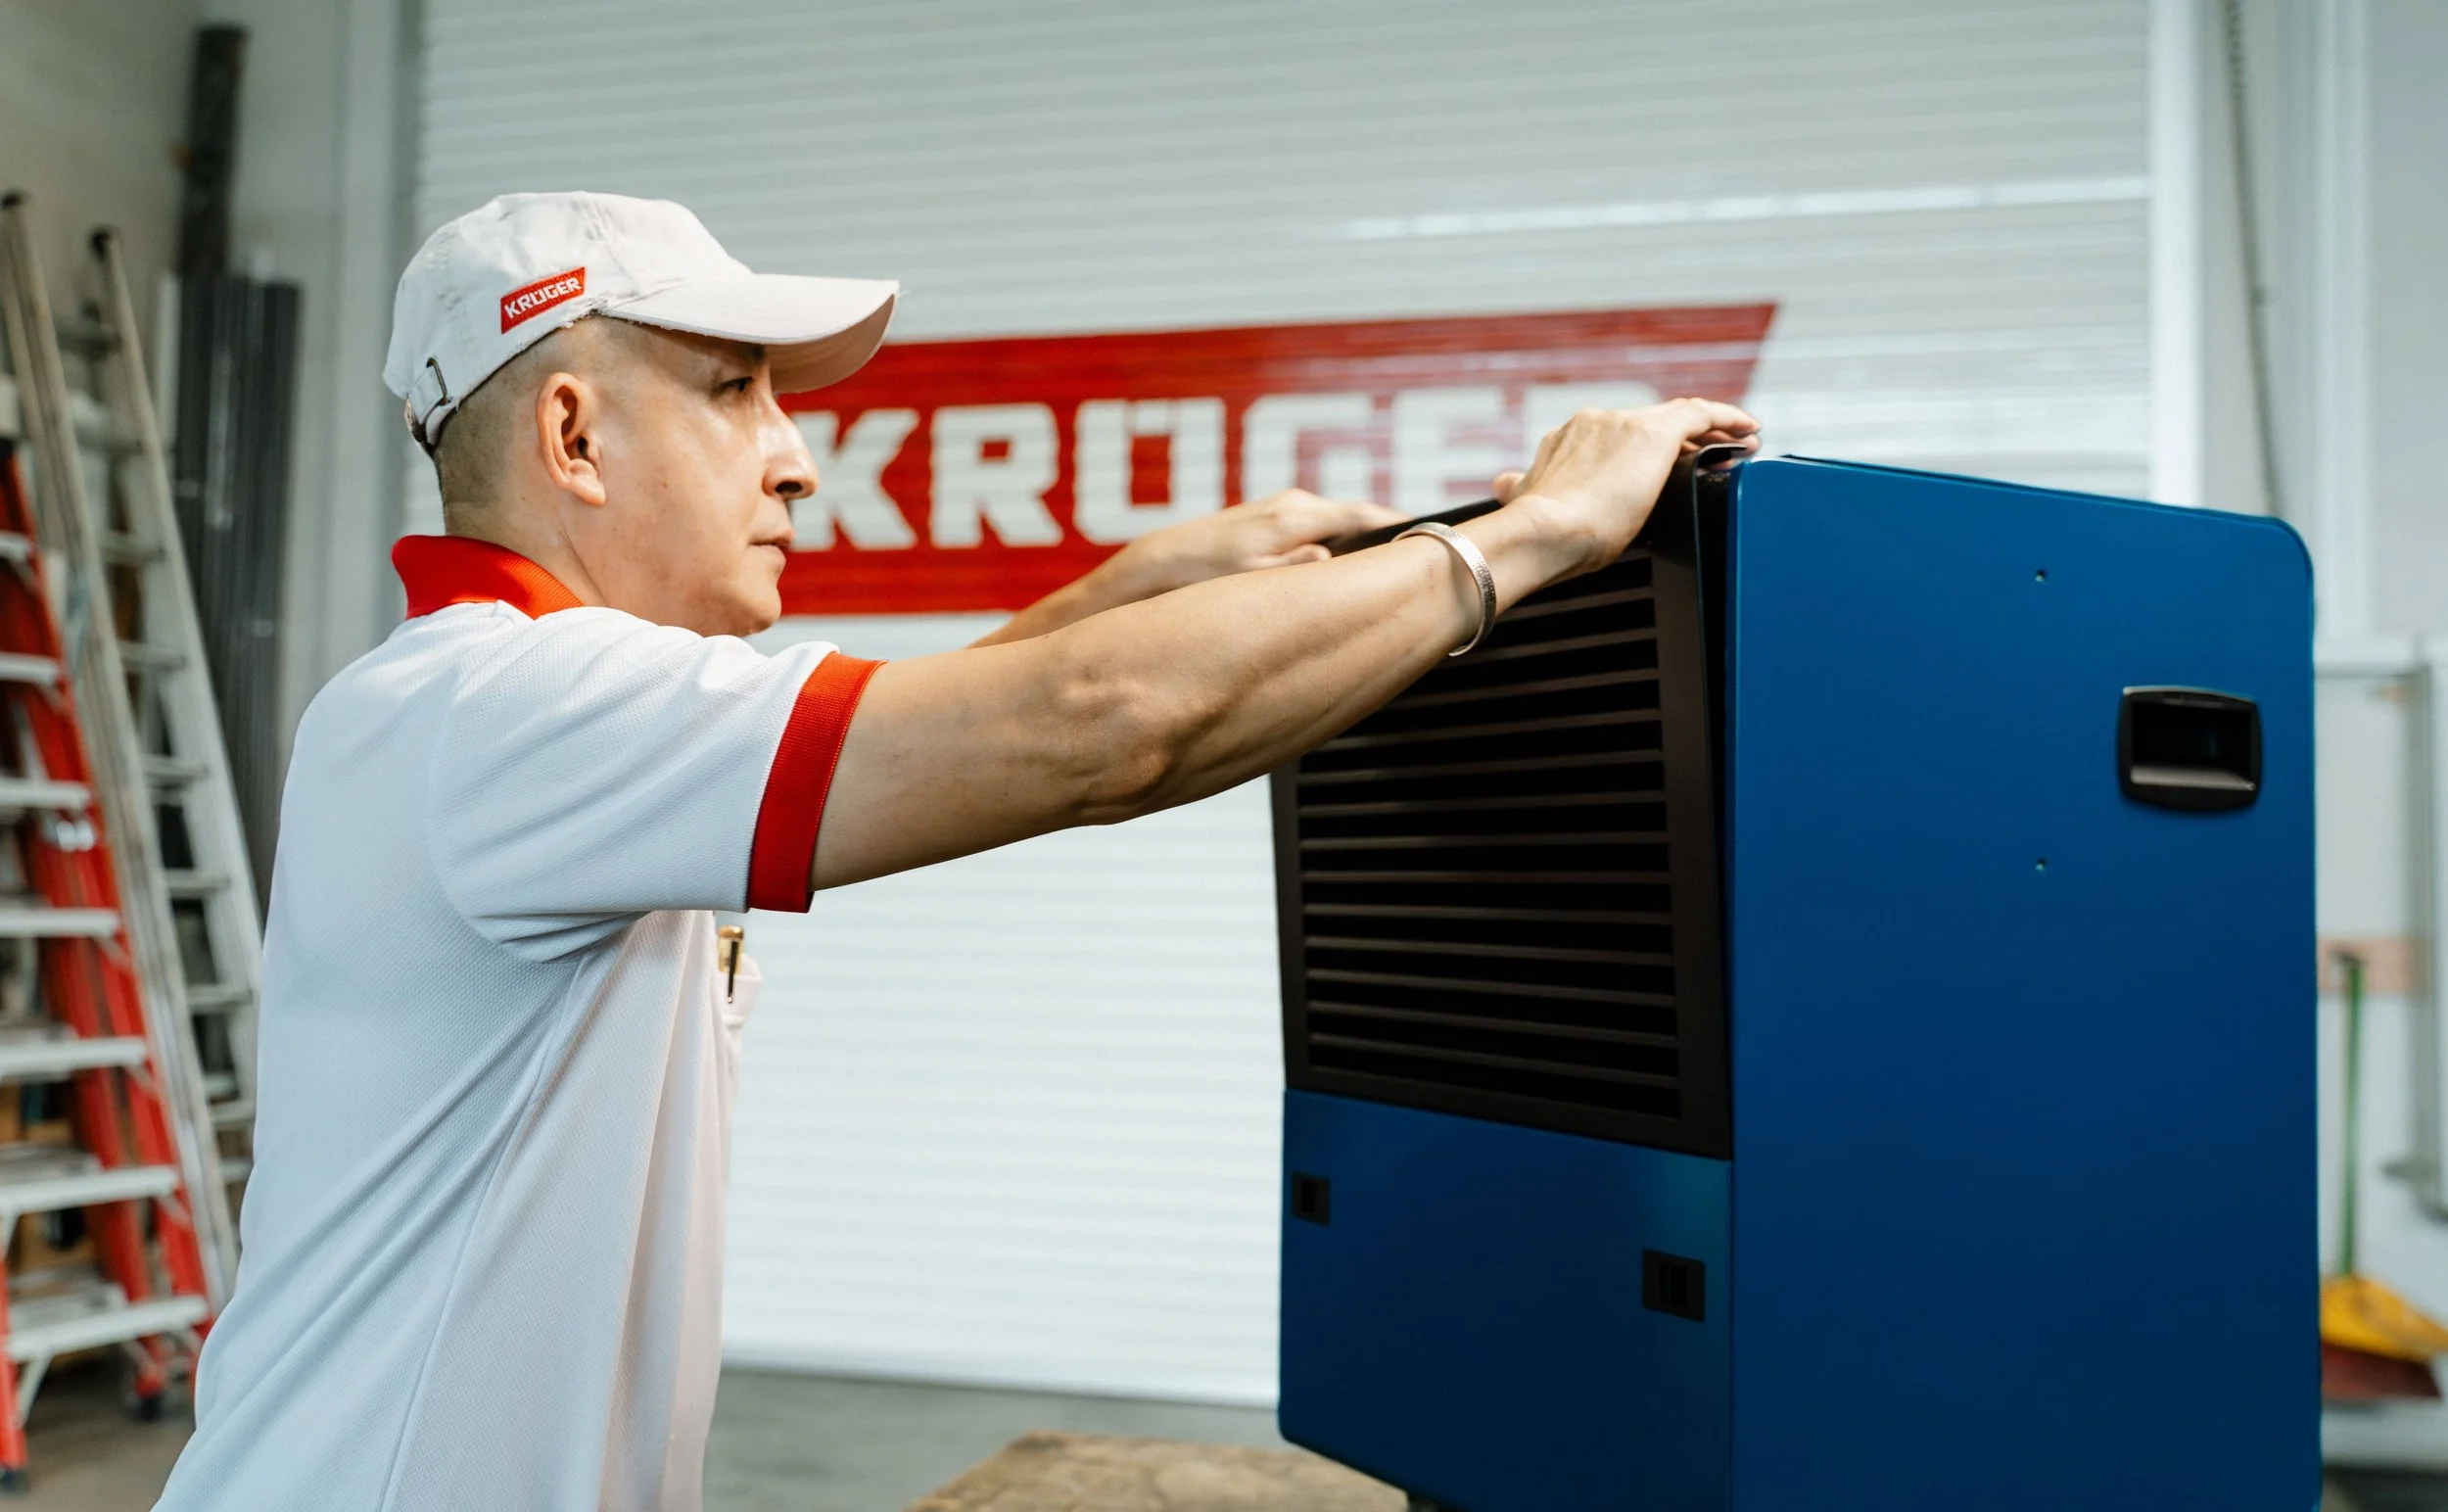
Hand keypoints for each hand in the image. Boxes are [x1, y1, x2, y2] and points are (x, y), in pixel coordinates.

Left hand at [1112, 490, 1407, 597]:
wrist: (1155, 566)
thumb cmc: (1202, 574)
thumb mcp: (1256, 579)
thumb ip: (1300, 568)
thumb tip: (1331, 561)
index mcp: (1297, 515)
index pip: (1366, 514)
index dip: (1402, 525)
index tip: (1433, 536)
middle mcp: (1292, 505)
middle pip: (1354, 520)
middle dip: (1384, 538)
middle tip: (1417, 559)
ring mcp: (1279, 510)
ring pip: (1334, 529)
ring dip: (1355, 546)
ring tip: (1380, 570)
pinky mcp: (1266, 522)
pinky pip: (1313, 533)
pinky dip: (1330, 549)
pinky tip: (1332, 573)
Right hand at [1487, 399, 1759, 574]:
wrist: (1544, 533)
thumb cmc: (1539, 534)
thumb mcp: (1527, 503)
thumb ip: (1520, 487)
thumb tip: (1504, 483)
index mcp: (1566, 440)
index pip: (1613, 434)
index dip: (1638, 446)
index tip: (1655, 464)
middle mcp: (1594, 424)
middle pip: (1647, 424)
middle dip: (1678, 442)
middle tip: (1707, 458)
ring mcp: (1623, 425)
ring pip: (1676, 421)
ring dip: (1707, 434)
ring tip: (1734, 448)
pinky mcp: (1654, 434)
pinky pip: (1702, 414)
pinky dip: (1728, 418)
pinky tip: (1749, 431)